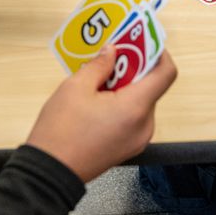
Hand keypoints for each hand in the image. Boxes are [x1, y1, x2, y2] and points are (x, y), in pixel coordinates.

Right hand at [26, 45, 177, 182]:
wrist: (49, 173)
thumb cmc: (60, 132)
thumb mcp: (76, 87)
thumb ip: (100, 65)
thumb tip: (112, 51)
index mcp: (136, 108)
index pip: (166, 74)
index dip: (158, 53)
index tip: (142, 42)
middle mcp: (144, 126)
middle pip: (152, 87)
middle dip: (135, 67)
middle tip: (114, 54)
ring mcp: (137, 139)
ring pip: (142, 102)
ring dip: (127, 85)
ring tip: (101, 77)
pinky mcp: (128, 147)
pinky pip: (133, 117)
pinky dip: (123, 103)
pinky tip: (100, 97)